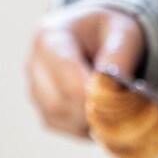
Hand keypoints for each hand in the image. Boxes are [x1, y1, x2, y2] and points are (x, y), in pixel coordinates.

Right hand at [26, 6, 144, 136]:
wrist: (96, 35)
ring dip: (88, 120)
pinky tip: (100, 111)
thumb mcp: (123, 32)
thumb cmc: (109, 31)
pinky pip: (62, 126)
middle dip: (92, 110)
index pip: (67, 81)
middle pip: (59, 104)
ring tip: (112, 105)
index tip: (120, 102)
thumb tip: (110, 91)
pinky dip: (84, 126)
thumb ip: (119, 56)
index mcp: (50, 38)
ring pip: (59, 118)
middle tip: (121, 107)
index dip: (94, 98)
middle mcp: (34, 64)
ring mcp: (34, 88)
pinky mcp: (42, 108)